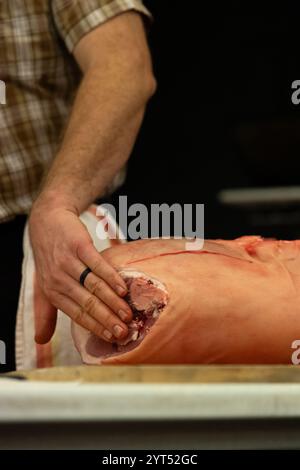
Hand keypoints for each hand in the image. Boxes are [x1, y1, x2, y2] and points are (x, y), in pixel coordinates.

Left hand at [29, 200, 131, 343]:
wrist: (47, 222)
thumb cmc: (49, 257)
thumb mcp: (43, 286)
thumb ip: (46, 313)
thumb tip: (41, 341)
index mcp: (53, 293)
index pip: (77, 315)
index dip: (96, 328)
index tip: (113, 338)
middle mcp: (59, 279)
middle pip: (88, 304)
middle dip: (107, 320)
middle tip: (124, 332)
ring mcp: (68, 261)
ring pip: (94, 286)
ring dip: (113, 302)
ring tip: (127, 314)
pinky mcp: (78, 245)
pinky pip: (97, 264)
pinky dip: (111, 277)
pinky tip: (122, 289)